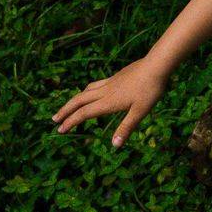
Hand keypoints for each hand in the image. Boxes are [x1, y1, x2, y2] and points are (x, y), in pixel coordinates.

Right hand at [50, 57, 170, 147]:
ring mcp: (110, 82)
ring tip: (70, 106)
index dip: (71, 122)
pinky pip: (95, 84)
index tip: (60, 130)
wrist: (156, 65)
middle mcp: (105, 91)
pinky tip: (92, 91)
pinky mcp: (116, 77)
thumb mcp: (140, 112)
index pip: (84, 113)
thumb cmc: (150, 90)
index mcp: (108, 102)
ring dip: (74, 100)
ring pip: (86, 91)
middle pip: (79, 100)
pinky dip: (87, 90)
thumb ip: (126, 128)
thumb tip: (114, 146)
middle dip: (65, 110)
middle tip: (54, 119)